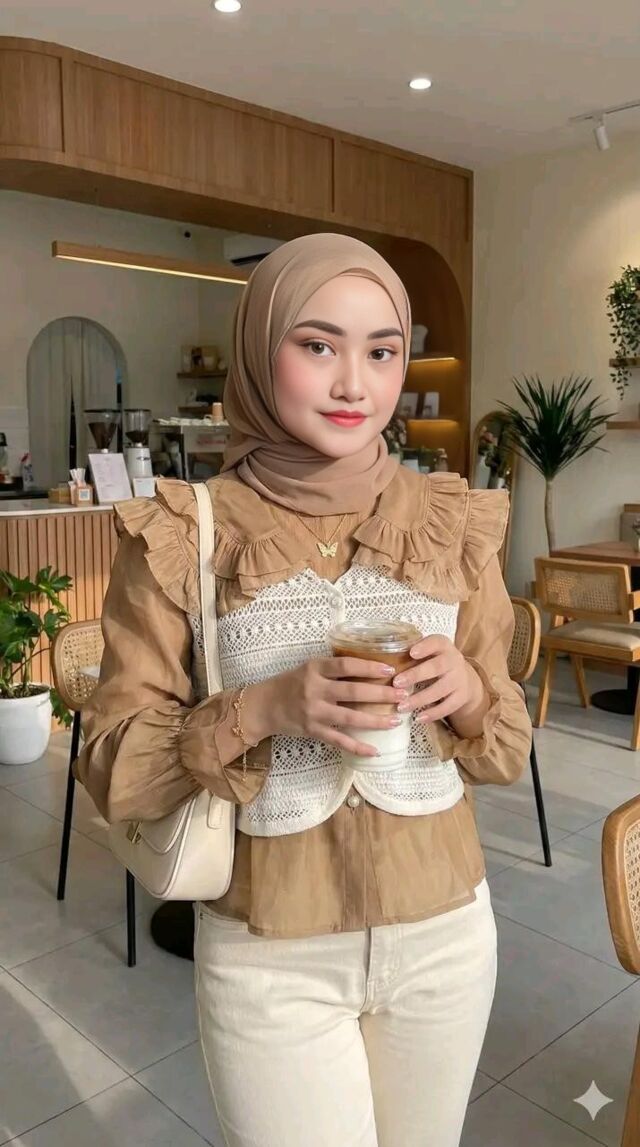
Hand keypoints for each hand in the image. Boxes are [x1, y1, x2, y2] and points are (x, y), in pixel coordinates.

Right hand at [244, 658, 408, 758]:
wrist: (264, 705)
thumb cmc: (290, 683)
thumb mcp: (309, 668)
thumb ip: (333, 668)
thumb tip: (369, 667)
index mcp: (315, 668)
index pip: (346, 665)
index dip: (369, 667)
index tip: (390, 671)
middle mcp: (315, 689)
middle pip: (353, 692)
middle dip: (381, 694)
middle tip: (403, 695)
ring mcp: (314, 712)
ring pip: (350, 717)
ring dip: (376, 720)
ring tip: (396, 720)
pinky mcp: (312, 730)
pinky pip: (339, 740)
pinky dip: (357, 747)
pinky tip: (375, 751)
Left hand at [393, 635, 487, 731]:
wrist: (464, 678)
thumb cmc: (435, 662)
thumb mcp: (429, 652)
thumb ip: (411, 652)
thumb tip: (381, 658)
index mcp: (443, 645)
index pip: (436, 642)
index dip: (425, 647)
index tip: (411, 653)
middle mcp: (454, 661)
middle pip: (437, 667)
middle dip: (416, 675)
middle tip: (396, 683)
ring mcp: (459, 679)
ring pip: (440, 690)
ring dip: (420, 699)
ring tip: (401, 707)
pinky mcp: (461, 697)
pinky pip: (448, 707)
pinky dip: (433, 714)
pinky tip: (418, 718)